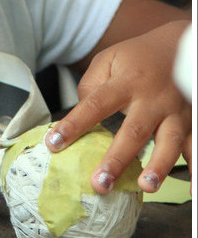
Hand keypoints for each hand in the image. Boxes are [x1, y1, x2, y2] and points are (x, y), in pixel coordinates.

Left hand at [46, 22, 191, 193]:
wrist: (182, 45)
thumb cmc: (139, 57)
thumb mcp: (109, 59)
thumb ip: (91, 85)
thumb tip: (80, 117)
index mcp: (127, 83)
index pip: (95, 105)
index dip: (74, 124)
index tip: (54, 144)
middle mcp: (152, 99)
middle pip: (134, 131)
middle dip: (117, 159)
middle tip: (100, 183)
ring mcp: (175, 112)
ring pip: (169, 142)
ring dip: (159, 167)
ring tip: (146, 187)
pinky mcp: (192, 121)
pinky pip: (194, 147)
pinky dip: (195, 169)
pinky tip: (192, 192)